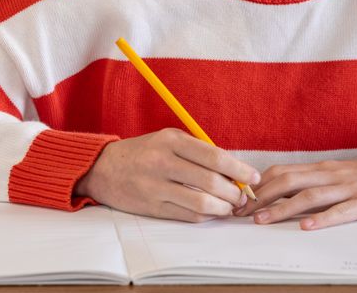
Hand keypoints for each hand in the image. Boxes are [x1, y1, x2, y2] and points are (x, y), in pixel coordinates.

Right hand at [74, 128, 260, 222]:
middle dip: (234, 192)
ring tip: (229, 206)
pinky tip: (210, 211)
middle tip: (243, 196)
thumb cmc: (143, 152)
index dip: (239, 169)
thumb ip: (198, 151)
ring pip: (201, 203)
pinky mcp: (152, 207)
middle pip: (211, 182)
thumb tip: (233, 168)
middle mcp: (163, 162)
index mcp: (171, 140)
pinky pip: (188, 215)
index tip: (253, 177)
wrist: (103, 168)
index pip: (215, 156)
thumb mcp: (168, 140)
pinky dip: (205, 215)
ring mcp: (156, 187)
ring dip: (223, 208)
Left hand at [235, 158, 356, 229]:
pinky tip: (307, 227)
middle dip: (262, 197)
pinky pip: (342, 211)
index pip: (282, 171)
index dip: (259, 185)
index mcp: (320, 168)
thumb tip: (275, 194)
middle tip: (241, 213)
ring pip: (310, 195)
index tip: (239, 199)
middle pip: (289, 181)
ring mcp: (348, 187)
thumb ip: (309, 183)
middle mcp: (330, 174)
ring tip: (263, 220)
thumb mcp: (334, 176)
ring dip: (283, 208)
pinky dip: (322, 218)